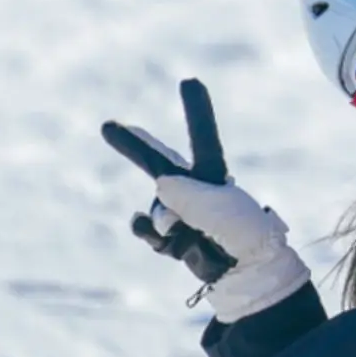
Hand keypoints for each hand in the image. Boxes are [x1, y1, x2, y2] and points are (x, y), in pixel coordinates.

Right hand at [104, 87, 311, 324]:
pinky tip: (160, 236)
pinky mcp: (171, 238)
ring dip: (163, 222)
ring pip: (155, 208)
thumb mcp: (221, 211)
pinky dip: (149, 233)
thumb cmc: (243, 237)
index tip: (190, 81)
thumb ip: (188, 194)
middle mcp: (194, 189)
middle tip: (107, 126)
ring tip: (187, 235)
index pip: (203, 136)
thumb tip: (160, 186)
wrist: (248, 275)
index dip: (196, 110)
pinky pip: (148, 230)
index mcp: (213, 175)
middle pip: (157, 162)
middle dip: (133, 146)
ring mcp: (181, 213)